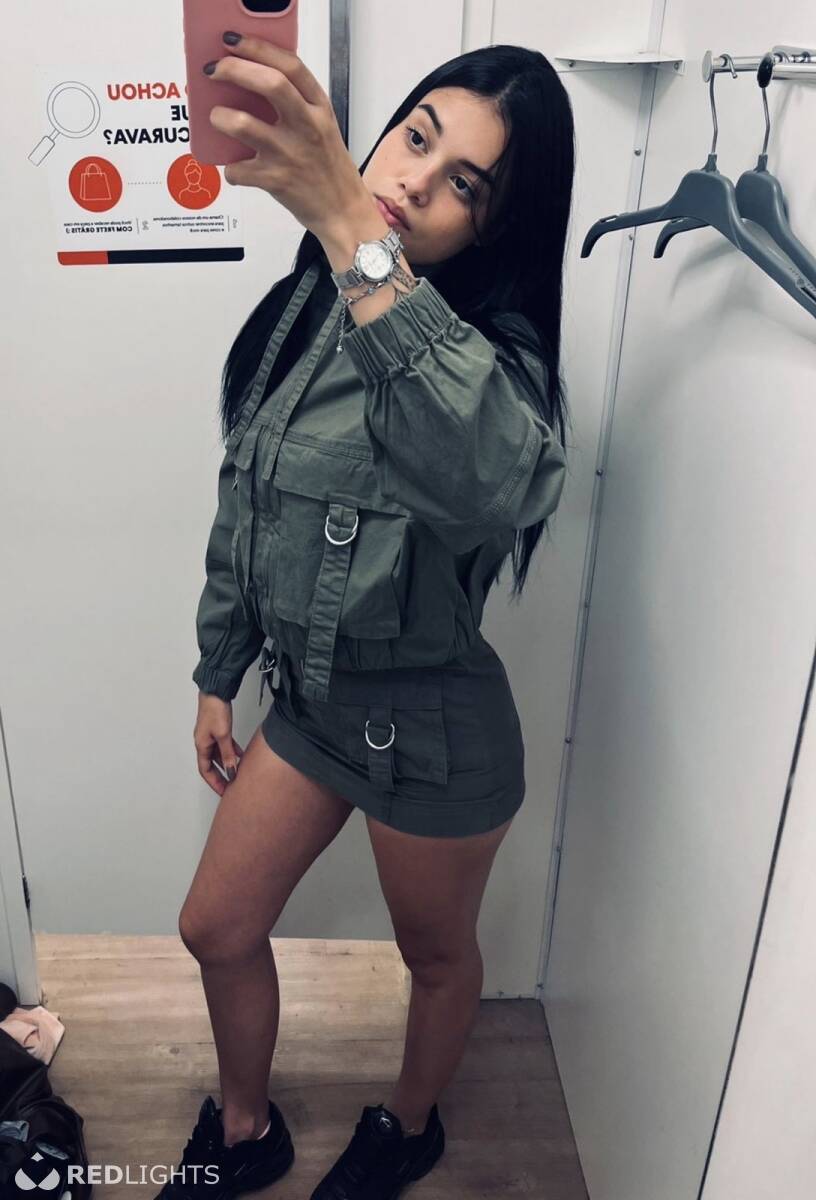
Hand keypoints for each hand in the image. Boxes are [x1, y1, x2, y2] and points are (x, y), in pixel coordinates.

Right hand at [194, 692, 244, 796]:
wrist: (216, 690)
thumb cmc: (215, 710)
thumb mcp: (223, 735)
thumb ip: (227, 754)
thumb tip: (231, 770)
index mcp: (201, 745)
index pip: (205, 770)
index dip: (214, 782)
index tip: (224, 791)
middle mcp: (203, 742)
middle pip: (211, 764)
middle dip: (221, 776)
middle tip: (231, 786)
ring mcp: (210, 735)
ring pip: (218, 755)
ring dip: (227, 764)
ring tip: (237, 773)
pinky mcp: (217, 728)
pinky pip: (224, 745)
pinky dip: (231, 751)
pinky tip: (241, 755)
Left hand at [204, 33, 372, 238]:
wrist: (344, 212)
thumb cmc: (329, 168)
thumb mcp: (323, 127)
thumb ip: (297, 104)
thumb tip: (250, 83)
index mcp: (320, 108)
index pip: (290, 65)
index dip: (258, 48)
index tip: (233, 42)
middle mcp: (308, 127)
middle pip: (269, 84)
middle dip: (234, 70)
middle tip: (214, 71)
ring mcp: (291, 154)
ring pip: (244, 124)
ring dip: (220, 117)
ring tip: (216, 118)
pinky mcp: (277, 182)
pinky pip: (238, 170)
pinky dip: (231, 170)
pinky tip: (237, 169)